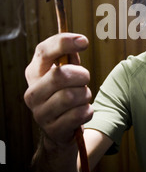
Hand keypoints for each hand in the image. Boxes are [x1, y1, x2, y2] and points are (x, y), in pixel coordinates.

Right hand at [24, 33, 92, 148]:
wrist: (62, 129)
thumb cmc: (67, 93)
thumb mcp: (67, 72)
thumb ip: (71, 56)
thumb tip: (80, 41)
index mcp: (35, 73)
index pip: (43, 51)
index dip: (64, 42)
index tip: (84, 41)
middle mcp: (32, 92)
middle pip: (60, 75)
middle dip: (81, 75)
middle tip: (85, 79)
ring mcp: (40, 113)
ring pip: (72, 96)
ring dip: (85, 95)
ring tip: (82, 98)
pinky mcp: (52, 130)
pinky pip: (79, 114)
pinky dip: (87, 111)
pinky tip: (82, 112)